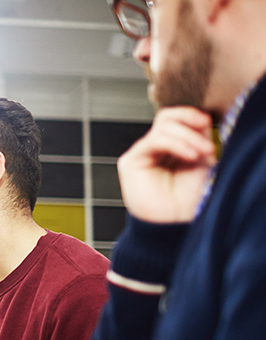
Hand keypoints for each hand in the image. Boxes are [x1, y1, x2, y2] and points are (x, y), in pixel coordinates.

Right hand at [117, 106, 215, 223]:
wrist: (177, 223)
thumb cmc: (190, 199)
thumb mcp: (201, 161)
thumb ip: (198, 137)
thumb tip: (200, 117)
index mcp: (170, 148)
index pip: (175, 118)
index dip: (191, 116)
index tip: (208, 122)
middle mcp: (153, 150)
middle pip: (167, 117)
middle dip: (190, 122)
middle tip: (207, 144)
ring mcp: (141, 154)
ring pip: (163, 126)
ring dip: (187, 137)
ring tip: (201, 154)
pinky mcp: (131, 162)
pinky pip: (155, 140)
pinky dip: (176, 144)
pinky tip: (190, 156)